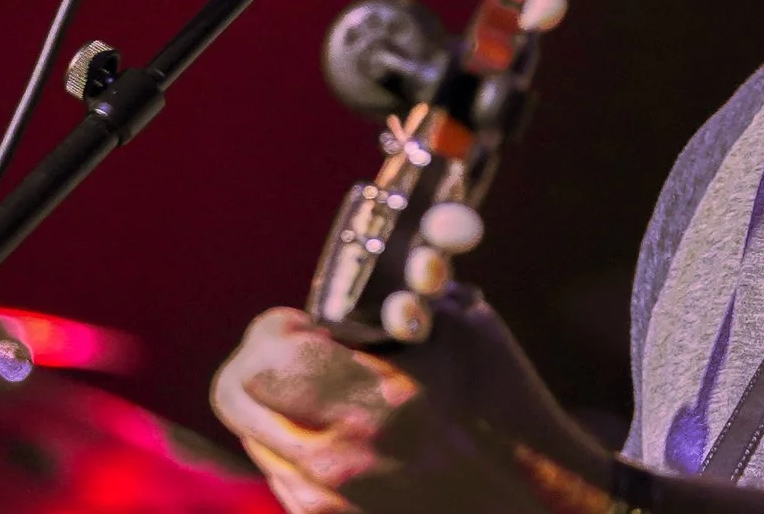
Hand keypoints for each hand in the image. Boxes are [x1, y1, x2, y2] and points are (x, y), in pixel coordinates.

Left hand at [212, 305, 574, 513]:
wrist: (528, 503)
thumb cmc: (506, 411)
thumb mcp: (467, 332)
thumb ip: (405, 296)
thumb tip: (364, 273)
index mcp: (374, 399)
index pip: (263, 354)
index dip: (277, 326)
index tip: (303, 320)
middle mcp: (338, 459)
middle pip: (236, 395)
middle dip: (259, 362)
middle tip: (294, 350)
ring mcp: (326, 502)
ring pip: (252, 435)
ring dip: (277, 404)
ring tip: (330, 394)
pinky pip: (280, 473)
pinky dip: (299, 447)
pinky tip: (348, 436)